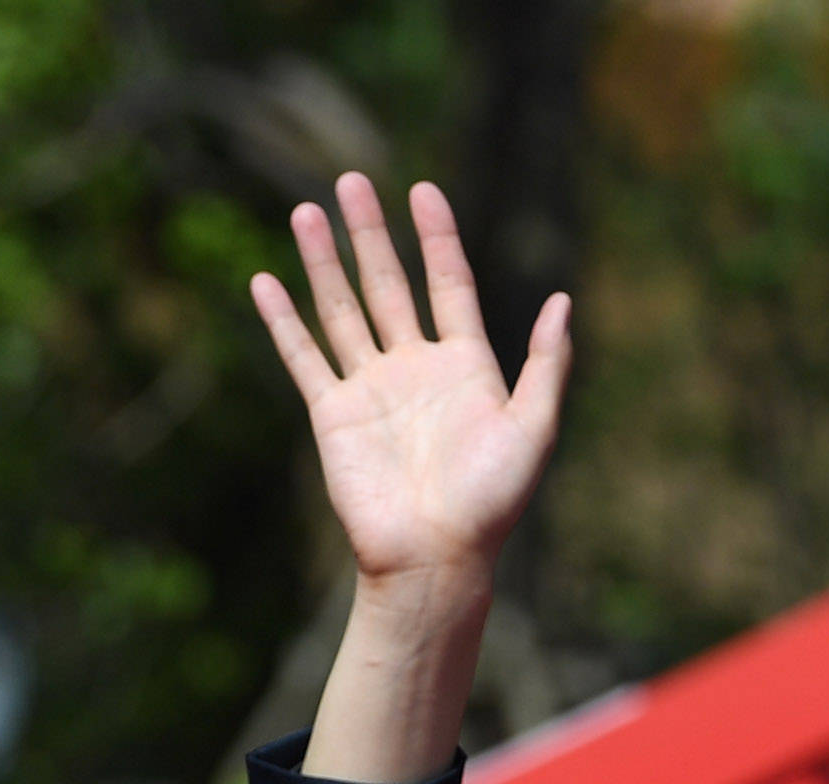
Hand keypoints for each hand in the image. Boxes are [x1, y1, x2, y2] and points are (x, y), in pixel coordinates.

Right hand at [252, 176, 571, 588]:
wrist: (435, 559)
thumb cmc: (490, 504)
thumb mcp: (534, 429)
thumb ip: (548, 364)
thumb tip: (563, 300)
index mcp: (465, 365)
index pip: (448, 282)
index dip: (436, 236)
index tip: (421, 190)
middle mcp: (414, 368)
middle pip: (388, 283)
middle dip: (370, 233)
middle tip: (351, 180)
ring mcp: (371, 388)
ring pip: (342, 309)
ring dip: (324, 261)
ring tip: (306, 210)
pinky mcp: (334, 415)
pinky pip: (304, 357)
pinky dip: (283, 321)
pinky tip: (265, 282)